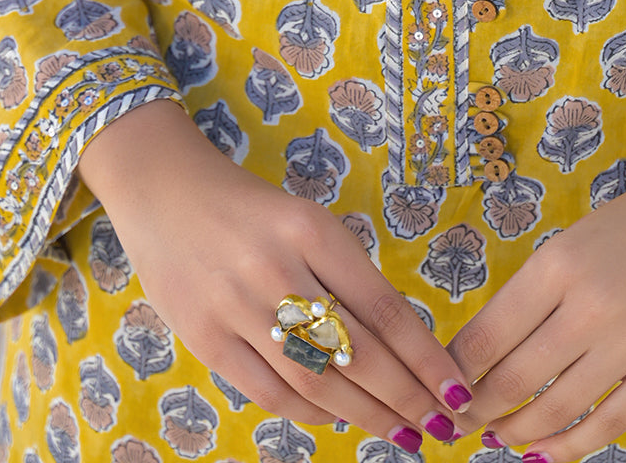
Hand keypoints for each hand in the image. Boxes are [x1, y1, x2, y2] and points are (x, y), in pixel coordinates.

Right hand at [79, 102, 470, 448]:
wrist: (167, 191)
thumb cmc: (253, 210)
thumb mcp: (310, 222)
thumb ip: (348, 277)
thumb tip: (402, 347)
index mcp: (314, 231)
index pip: (385, 309)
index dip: (426, 359)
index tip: (457, 390)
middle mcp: (278, 269)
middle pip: (357, 352)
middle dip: (407, 397)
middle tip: (442, 425)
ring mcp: (237, 307)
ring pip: (316, 382)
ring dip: (366, 416)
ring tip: (403, 433)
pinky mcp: (205, 338)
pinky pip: (270, 393)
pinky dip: (312, 414)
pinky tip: (341, 420)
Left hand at [446, 75, 625, 460]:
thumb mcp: (576, 242)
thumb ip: (536, 293)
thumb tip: (485, 352)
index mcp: (558, 262)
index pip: (488, 334)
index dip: (457, 371)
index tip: (442, 386)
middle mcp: (591, 303)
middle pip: (515, 378)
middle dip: (479, 409)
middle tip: (461, 421)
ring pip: (558, 408)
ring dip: (519, 431)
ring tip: (500, 437)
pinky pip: (610, 421)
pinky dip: (571, 444)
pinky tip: (548, 450)